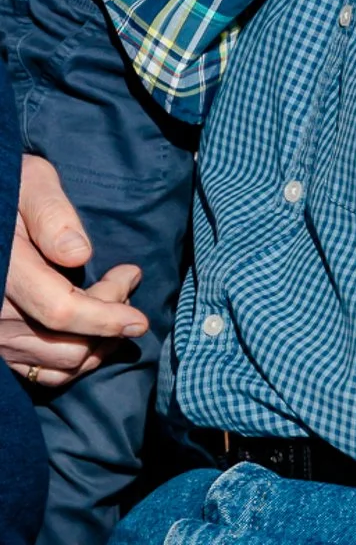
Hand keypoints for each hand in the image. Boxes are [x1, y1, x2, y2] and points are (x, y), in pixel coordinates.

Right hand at [0, 155, 147, 386]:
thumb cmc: (10, 190)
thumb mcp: (31, 183)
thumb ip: (51, 214)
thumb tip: (80, 254)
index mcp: (7, 271)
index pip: (62, 311)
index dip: (106, 318)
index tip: (140, 317)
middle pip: (68, 343)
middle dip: (110, 320)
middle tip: (127, 279)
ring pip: (60, 365)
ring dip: (99, 342)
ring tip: (116, 304)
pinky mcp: (1, 347)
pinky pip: (42, 373)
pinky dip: (76, 361)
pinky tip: (95, 333)